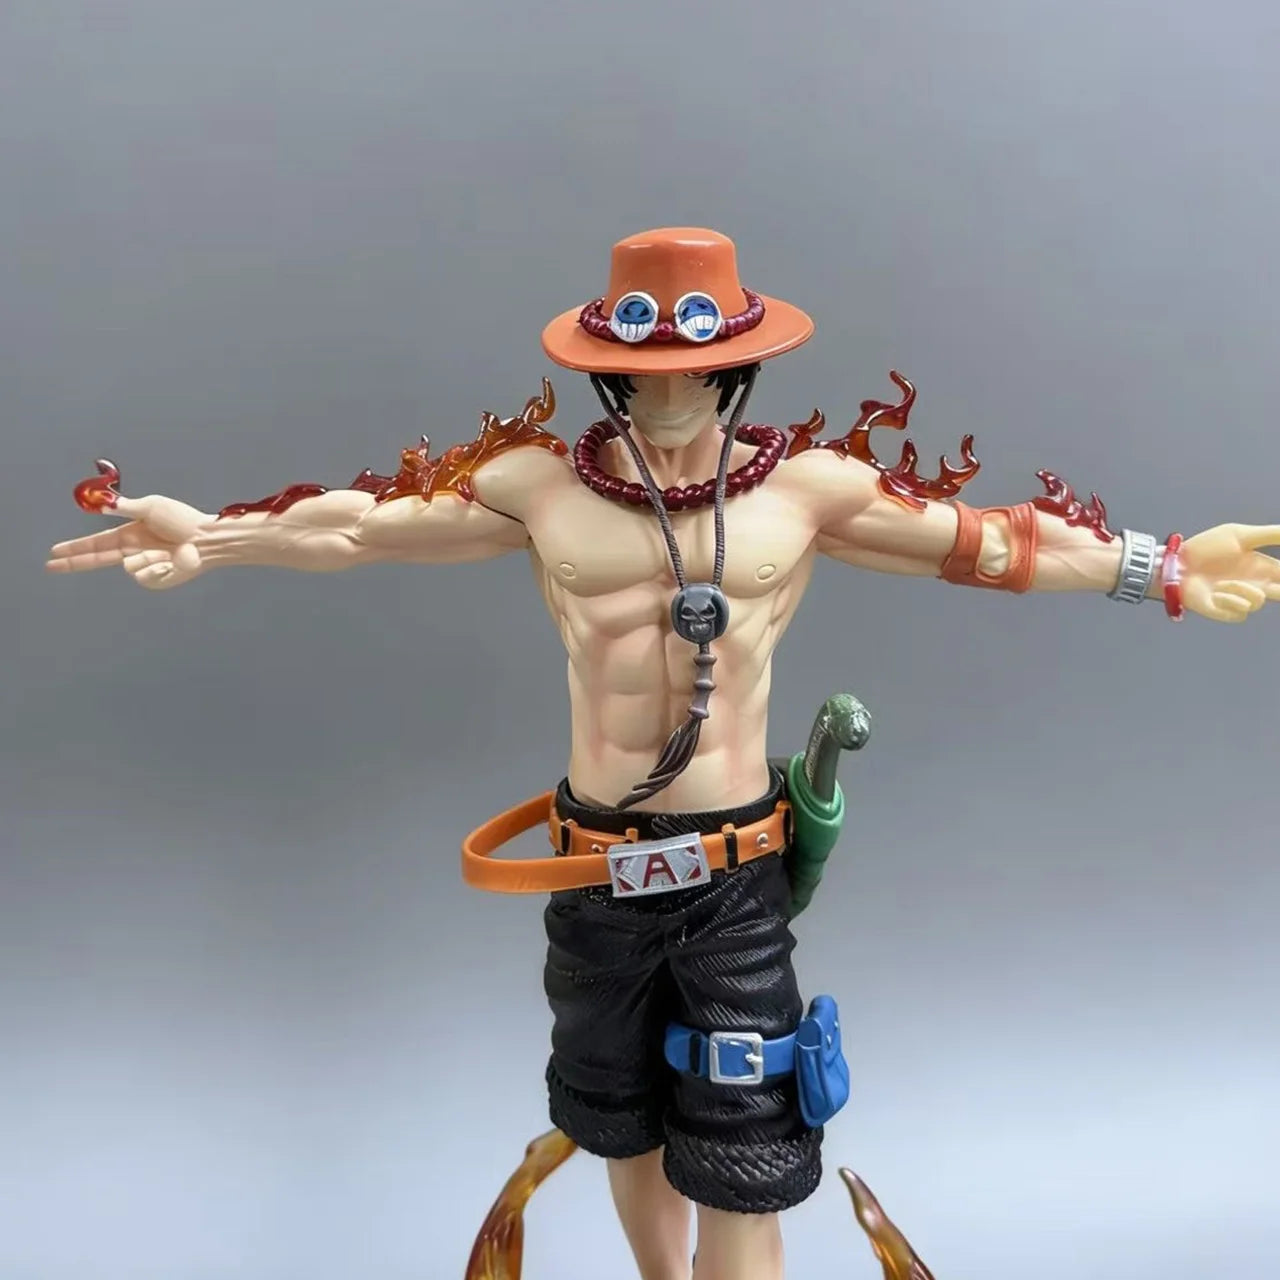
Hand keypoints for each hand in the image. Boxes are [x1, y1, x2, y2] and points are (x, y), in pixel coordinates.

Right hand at [47, 460, 210, 589]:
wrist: (205, 538)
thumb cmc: (182, 520)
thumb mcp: (151, 506)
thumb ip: (124, 507)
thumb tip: (101, 502)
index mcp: (129, 535)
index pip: (96, 543)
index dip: (75, 548)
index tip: (55, 551)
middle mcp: (133, 552)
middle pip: (97, 560)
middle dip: (74, 562)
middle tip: (51, 566)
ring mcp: (144, 567)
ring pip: (128, 566)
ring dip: (144, 557)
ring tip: (165, 550)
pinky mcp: (156, 580)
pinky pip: (143, 576)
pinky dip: (155, 567)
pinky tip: (170, 561)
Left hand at [1179, 523, 1279, 622]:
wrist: (1177, 563)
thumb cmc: (1206, 548)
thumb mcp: (1240, 536)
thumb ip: (1271, 535)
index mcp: (1263, 567)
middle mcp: (1255, 584)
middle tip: (1273, 585)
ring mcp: (1241, 599)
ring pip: (1258, 601)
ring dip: (1240, 589)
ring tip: (1221, 583)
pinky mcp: (1226, 612)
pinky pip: (1241, 612)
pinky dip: (1229, 601)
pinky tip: (1215, 593)